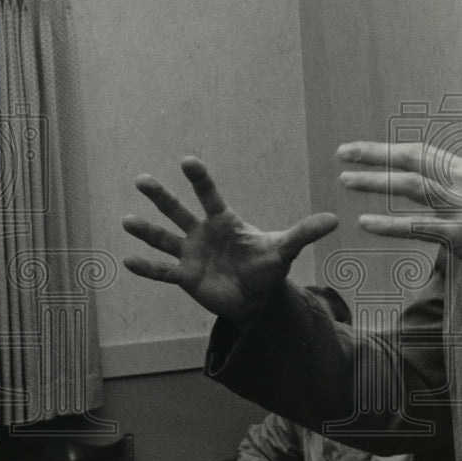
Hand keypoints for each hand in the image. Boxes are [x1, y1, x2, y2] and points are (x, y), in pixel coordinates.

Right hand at [122, 157, 337, 323]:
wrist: (256, 299)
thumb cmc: (268, 268)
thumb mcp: (285, 250)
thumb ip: (305, 233)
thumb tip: (335, 219)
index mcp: (225, 223)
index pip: (210, 197)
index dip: (200, 180)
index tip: (187, 160)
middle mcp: (204, 234)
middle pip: (179, 212)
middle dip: (161, 197)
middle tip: (142, 180)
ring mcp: (192, 255)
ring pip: (165, 239)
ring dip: (146, 231)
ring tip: (126, 220)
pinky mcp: (187, 278)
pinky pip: (163, 272)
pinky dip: (148, 269)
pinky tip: (128, 261)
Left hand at [338, 141, 461, 284]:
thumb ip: (458, 191)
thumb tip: (431, 188)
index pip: (421, 152)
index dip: (388, 150)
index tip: (361, 150)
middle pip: (411, 159)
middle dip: (373, 154)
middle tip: (342, 152)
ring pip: (410, 185)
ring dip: (374, 181)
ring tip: (345, 180)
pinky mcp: (460, 235)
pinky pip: (417, 226)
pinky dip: (389, 223)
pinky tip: (366, 222)